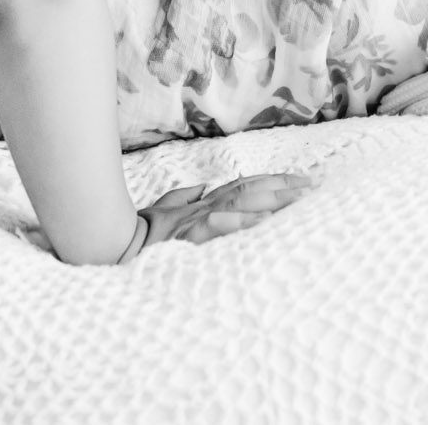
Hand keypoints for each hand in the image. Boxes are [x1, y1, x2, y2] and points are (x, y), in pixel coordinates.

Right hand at [138, 174, 313, 250]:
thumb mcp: (164, 212)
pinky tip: (265, 222)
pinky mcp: (188, 236)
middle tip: (315, 184)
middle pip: (251, 189)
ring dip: (273, 199)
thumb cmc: (139, 233)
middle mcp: (205, 206)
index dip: (274, 182)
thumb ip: (184, 198)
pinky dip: (244, 222)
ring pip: (242, 201)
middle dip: (284, 186)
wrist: (112, 245)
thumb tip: (202, 187)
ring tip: (301, 199)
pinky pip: (220, 225)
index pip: (245, 186)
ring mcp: (197, 220)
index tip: (302, 181)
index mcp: (203, 203)